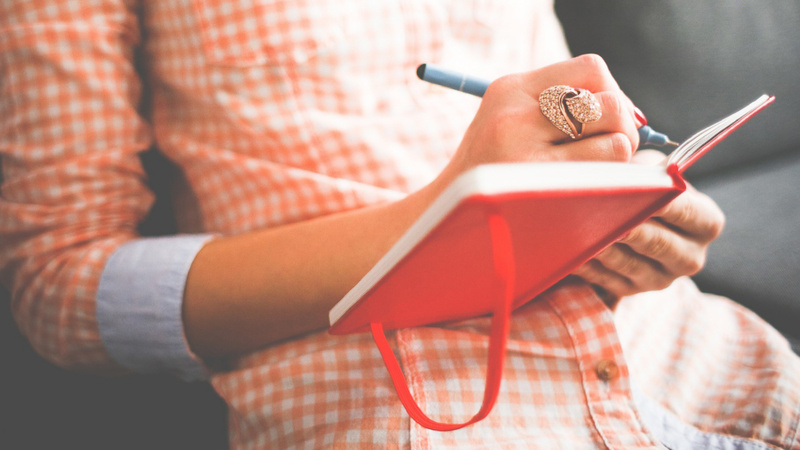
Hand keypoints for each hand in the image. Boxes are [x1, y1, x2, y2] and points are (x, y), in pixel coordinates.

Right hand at [434, 54, 641, 187]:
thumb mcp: (508, 120)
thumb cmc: (489, 170)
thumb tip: (633, 115)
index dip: (611, 91)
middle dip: (624, 126)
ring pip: (616, 141)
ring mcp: (525, 155)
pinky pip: (605, 178)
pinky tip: (589, 193)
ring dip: (618, 160)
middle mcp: (515, 115)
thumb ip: (559, 106)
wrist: (442, 217)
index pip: (591, 69)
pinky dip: (611, 186)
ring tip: (599, 173)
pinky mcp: (536, 192)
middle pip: (610, 102)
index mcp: (509, 89)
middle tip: (614, 148)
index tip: (605, 118)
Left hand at [572, 150, 724, 300]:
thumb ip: (648, 173)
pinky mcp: (631, 291)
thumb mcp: (654, 173)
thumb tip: (629, 173)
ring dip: (603, 247)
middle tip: (605, 215)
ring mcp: (660, 279)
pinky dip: (588, 264)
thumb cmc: (646, 187)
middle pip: (659, 244)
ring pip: (629, 264)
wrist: (636, 218)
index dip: (664, 202)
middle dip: (631, 228)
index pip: (688, 212)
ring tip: (582, 231)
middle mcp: (690, 257)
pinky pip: (606, 280)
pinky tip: (571, 250)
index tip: (641, 191)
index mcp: (706, 224)